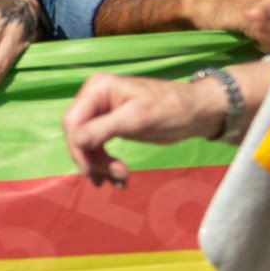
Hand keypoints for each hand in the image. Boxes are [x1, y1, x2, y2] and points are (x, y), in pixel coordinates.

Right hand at [62, 71, 222, 185]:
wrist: (196, 112)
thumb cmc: (171, 108)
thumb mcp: (138, 118)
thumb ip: (104, 128)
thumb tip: (77, 142)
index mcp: (97, 89)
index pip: (73, 122)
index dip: (77, 149)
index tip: (91, 172)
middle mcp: (95, 99)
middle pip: (78, 135)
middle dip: (94, 159)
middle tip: (117, 177)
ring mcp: (102, 113)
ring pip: (87, 145)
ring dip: (101, 166)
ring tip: (121, 181)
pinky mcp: (112, 127)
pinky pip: (99, 148)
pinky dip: (106, 165)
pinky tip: (119, 179)